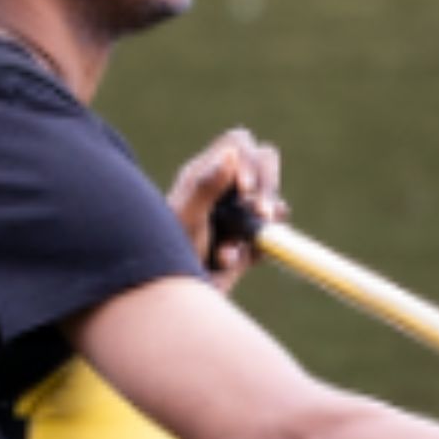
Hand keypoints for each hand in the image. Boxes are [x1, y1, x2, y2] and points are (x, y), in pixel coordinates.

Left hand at [167, 128, 285, 282]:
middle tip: (261, 213)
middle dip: (267, 188)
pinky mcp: (250, 242)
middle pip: (265, 165)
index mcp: (206, 173)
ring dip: (258, 227)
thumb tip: (230, 154)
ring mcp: (240, 214)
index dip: (249, 159)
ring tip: (226, 255)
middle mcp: (225, 188)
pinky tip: (236, 260)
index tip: (245, 190)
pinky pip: (271, 236)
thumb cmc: (167, 250)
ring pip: (271, 204)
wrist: (169, 295)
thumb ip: (206, 185)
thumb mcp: (185, 217)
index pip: (239, 143)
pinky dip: (262, 248)